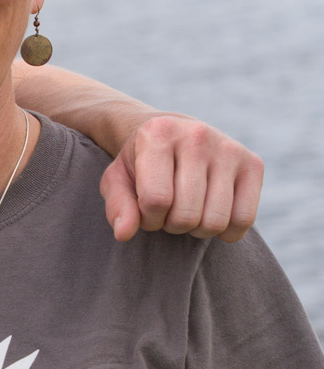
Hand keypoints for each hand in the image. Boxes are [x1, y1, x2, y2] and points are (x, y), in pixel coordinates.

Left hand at [100, 113, 263, 242]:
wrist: (172, 135)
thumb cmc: (141, 163)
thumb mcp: (117, 179)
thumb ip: (117, 205)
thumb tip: (124, 234)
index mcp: (158, 134)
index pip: (157, 200)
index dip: (148, 218)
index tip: (146, 211)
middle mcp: (197, 136)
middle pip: (187, 214)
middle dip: (171, 225)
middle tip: (167, 213)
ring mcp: (229, 148)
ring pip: (216, 221)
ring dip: (196, 230)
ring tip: (186, 212)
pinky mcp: (253, 163)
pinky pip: (244, 219)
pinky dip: (226, 231)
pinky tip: (210, 216)